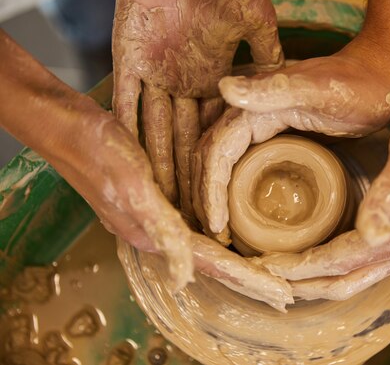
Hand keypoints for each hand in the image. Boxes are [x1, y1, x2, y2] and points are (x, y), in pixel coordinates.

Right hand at [0, 30, 291, 309]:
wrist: (72, 127)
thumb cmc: (100, 152)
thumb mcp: (131, 188)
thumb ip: (159, 229)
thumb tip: (188, 276)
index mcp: (157, 233)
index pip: (212, 264)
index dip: (247, 280)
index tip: (281, 294)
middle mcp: (162, 229)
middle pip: (216, 261)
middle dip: (250, 278)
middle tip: (285, 294)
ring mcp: (163, 215)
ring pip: (211, 244)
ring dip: (240, 261)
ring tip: (271, 271)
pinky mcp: (162, 197)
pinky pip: (201, 221)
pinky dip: (224, 233)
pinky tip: (238, 233)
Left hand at [112, 0, 282, 219]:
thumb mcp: (260, 20)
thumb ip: (264, 61)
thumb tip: (254, 102)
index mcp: (221, 78)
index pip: (221, 143)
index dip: (218, 180)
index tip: (217, 217)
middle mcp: (190, 82)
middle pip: (187, 145)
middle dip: (187, 185)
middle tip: (186, 226)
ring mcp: (160, 71)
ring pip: (156, 130)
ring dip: (156, 168)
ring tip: (157, 208)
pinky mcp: (131, 56)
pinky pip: (127, 100)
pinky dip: (127, 129)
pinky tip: (128, 162)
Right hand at [192, 40, 389, 235]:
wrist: (380, 76)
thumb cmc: (359, 86)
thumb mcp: (319, 91)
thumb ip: (275, 89)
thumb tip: (224, 89)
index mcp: (254, 106)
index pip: (217, 151)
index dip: (210, 189)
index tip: (217, 225)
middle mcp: (250, 112)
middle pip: (212, 156)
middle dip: (205, 195)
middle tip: (214, 234)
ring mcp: (261, 123)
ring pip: (223, 160)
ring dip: (214, 192)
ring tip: (220, 227)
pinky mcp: (274, 133)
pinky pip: (242, 161)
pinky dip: (233, 185)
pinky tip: (240, 208)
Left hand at [255, 90, 389, 299]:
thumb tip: (369, 235)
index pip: (341, 261)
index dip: (302, 267)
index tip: (267, 266)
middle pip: (345, 281)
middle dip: (304, 282)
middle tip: (264, 275)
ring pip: (355, 277)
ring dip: (318, 279)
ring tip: (284, 272)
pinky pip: (365, 264)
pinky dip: (337, 268)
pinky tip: (320, 257)